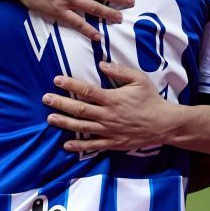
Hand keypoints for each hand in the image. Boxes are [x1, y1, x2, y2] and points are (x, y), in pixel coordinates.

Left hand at [42, 62, 175, 151]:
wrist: (163, 124)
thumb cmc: (150, 99)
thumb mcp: (139, 79)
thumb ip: (119, 71)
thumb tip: (101, 64)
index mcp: (112, 98)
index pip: (86, 90)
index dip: (70, 85)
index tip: (56, 80)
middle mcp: (107, 115)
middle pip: (79, 109)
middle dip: (60, 104)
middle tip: (46, 99)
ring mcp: (109, 131)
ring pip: (82, 127)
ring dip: (64, 123)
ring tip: (50, 119)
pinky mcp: (113, 143)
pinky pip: (93, 145)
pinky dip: (79, 146)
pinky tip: (66, 145)